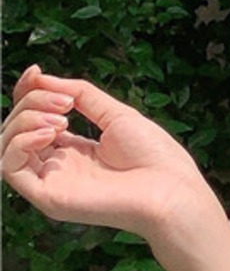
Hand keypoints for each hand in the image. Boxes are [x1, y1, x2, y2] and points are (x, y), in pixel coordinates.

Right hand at [1, 64, 215, 243]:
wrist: (173, 192)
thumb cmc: (156, 158)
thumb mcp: (114, 113)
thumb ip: (78, 93)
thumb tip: (39, 76)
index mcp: (77, 151)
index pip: (34, 118)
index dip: (28, 92)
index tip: (36, 72)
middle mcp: (61, 168)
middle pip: (19, 126)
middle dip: (32, 102)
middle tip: (66, 104)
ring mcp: (54, 184)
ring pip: (7, 144)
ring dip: (23, 120)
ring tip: (59, 118)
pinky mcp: (50, 199)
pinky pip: (8, 168)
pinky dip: (19, 142)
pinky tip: (49, 134)